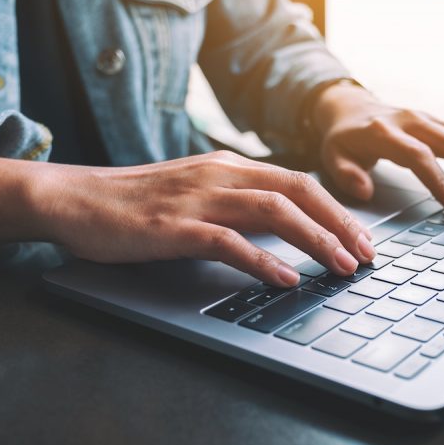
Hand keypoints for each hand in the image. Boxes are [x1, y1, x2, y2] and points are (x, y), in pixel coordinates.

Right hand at [33, 151, 375, 286]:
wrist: (77, 198)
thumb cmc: (140, 202)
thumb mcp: (200, 191)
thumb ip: (241, 202)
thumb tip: (289, 228)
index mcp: (230, 166)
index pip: (300, 182)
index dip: (338, 211)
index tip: (363, 238)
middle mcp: (221, 175)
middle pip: (298, 192)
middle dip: (340, 225)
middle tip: (367, 257)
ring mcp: (198, 198)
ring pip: (274, 212)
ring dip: (315, 240)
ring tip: (341, 268)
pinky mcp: (175, 226)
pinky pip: (229, 241)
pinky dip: (263, 260)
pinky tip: (287, 278)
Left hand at [312, 83, 443, 212]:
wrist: (350, 107)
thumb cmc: (343, 139)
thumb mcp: (332, 156)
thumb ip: (346, 175)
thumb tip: (366, 191)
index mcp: (385, 131)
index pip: (420, 156)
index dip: (441, 182)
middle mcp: (412, 120)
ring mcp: (428, 118)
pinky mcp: (439, 122)